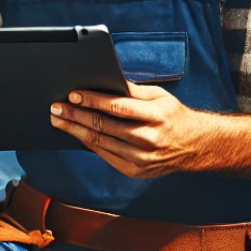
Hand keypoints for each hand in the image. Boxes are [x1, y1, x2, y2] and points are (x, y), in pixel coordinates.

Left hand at [48, 83, 217, 178]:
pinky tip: (76, 133)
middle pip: (104, 126)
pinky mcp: (134, 170)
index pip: (117, 107)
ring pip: (100, 143)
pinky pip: (104, 155)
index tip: (73, 95)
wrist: (194, 147)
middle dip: (76, 116)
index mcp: (156, 116)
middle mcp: (147, 139)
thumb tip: (107, 80)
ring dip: (75, 130)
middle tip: (56, 108)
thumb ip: (133, 90)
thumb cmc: (174, 117)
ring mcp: (140, 159)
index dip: (92, 101)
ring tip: (59, 120)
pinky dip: (88, 142)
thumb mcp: (160, 96)